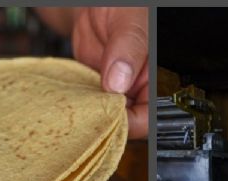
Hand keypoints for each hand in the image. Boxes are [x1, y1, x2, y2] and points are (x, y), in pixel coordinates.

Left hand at [70, 8, 147, 138]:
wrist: (95, 4)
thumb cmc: (124, 7)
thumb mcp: (130, 23)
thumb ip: (127, 50)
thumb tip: (118, 83)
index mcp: (155, 79)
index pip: (148, 116)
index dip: (130, 122)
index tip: (110, 117)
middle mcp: (136, 88)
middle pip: (126, 122)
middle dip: (108, 121)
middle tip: (90, 113)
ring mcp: (115, 90)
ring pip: (106, 117)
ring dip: (91, 116)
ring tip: (79, 107)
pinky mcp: (95, 88)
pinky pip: (89, 105)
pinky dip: (80, 106)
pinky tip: (73, 100)